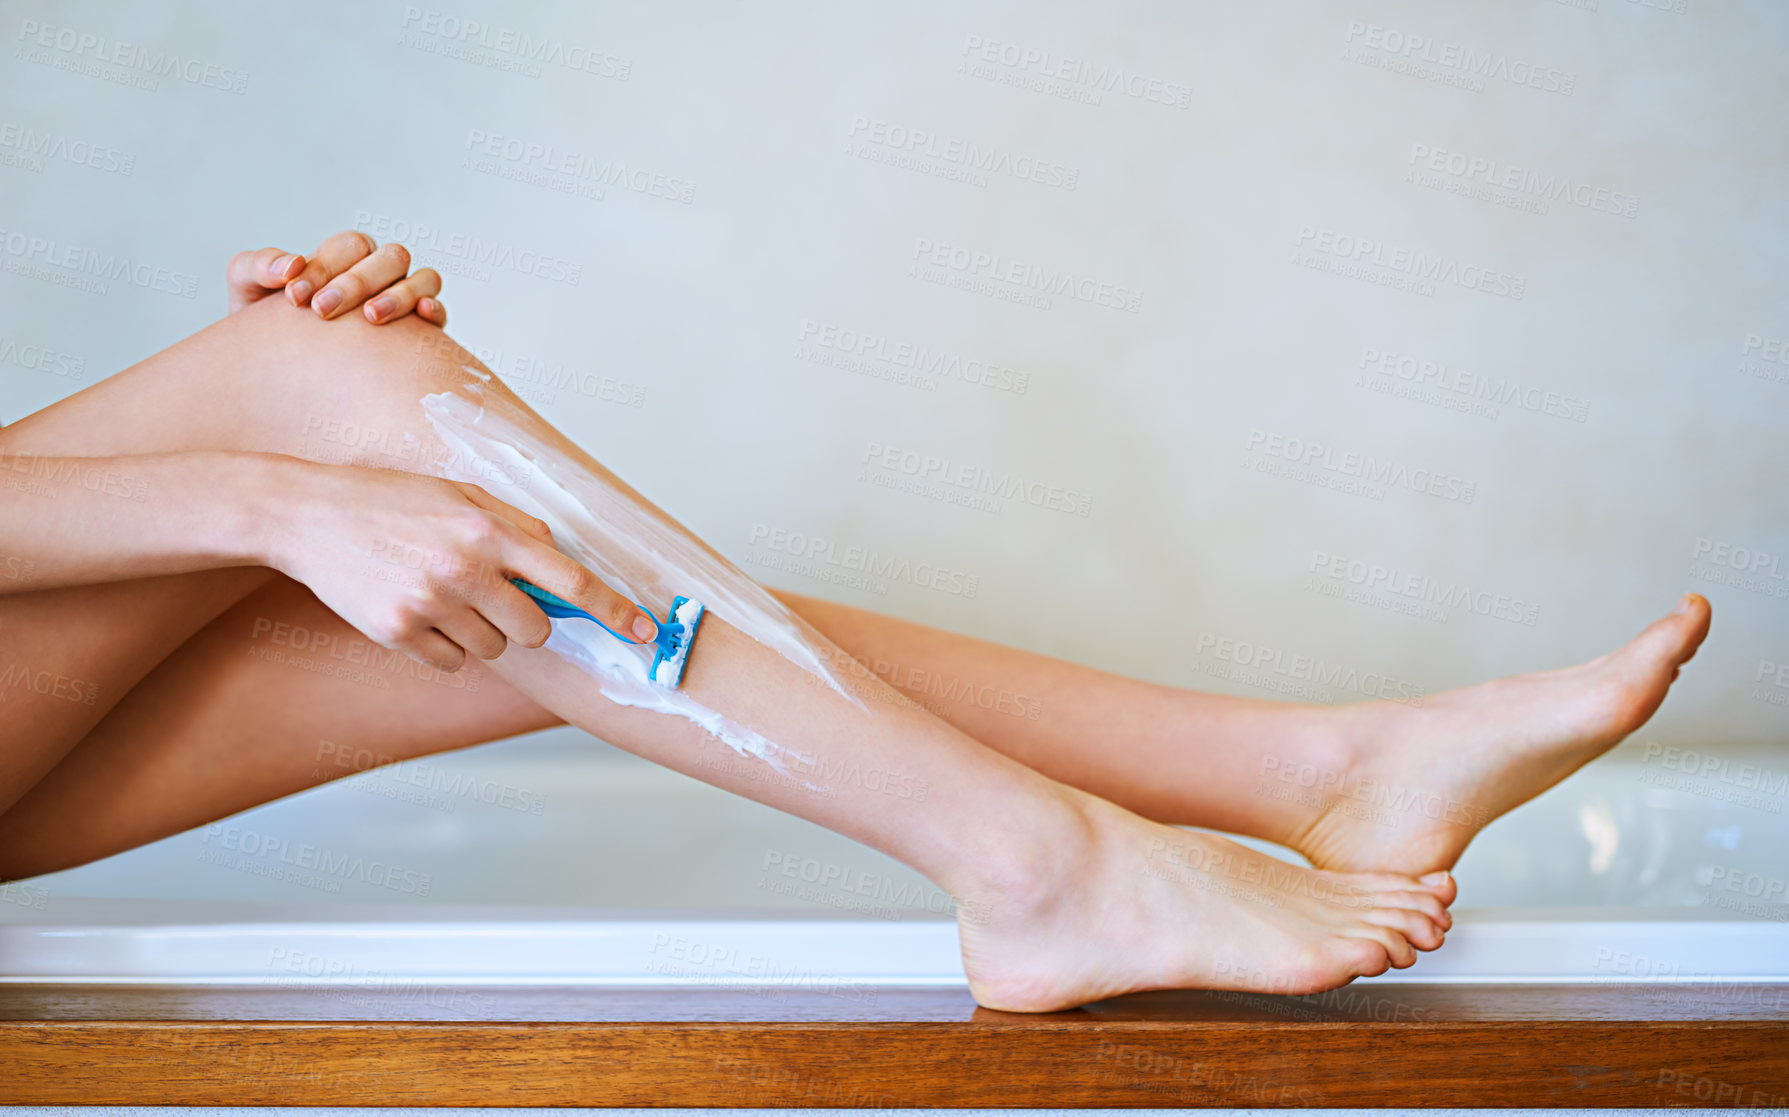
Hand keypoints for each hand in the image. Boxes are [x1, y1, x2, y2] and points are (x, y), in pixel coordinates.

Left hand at [226, 230, 446, 325]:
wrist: (279, 378)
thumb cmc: (266, 330)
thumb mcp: (248, 293)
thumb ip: (258, 267)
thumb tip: (291, 265)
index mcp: (343, 260)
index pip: (347, 248)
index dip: (324, 267)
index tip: (294, 298)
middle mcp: (379, 275)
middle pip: (389, 258)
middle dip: (357, 282)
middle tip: (322, 311)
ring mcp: (405, 301)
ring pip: (423, 278)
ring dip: (399, 294)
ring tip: (369, 318)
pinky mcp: (423, 334)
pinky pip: (440, 311)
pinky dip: (435, 309)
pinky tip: (421, 318)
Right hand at [258, 457, 657, 671]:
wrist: (307, 515)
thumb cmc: (390, 501)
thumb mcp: (460, 494)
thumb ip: (515, 526)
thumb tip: (560, 561)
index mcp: (489, 529)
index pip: (571, 579)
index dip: (614, 610)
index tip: (644, 630)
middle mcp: (465, 568)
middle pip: (535, 629)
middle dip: (525, 620)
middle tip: (491, 594)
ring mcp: (431, 603)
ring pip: (493, 648)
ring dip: (480, 630)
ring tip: (442, 592)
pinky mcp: (398, 631)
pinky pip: (450, 661)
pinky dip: (442, 645)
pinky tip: (416, 609)